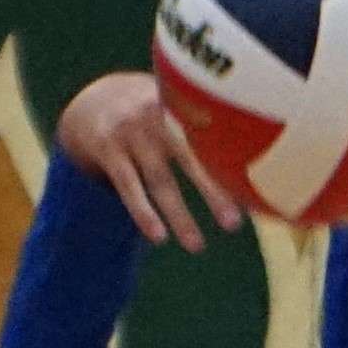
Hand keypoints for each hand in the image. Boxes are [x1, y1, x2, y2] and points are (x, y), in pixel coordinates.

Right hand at [57, 73, 241, 251]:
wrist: (91, 100)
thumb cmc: (151, 115)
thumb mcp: (177, 108)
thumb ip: (206, 128)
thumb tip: (252, 172)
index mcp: (182, 104)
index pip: (214, 133)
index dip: (234, 160)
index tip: (256, 189)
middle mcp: (158, 113)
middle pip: (191, 157)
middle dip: (214, 191)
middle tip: (234, 225)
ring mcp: (131, 131)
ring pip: (160, 179)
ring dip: (179, 215)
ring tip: (196, 247)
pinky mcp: (108, 149)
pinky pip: (129, 187)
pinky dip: (144, 213)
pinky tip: (158, 237)